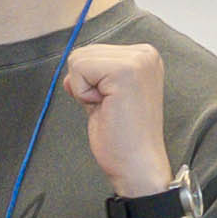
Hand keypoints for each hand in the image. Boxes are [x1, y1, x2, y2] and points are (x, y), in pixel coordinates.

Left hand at [65, 39, 172, 192]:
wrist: (138, 165)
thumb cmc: (124, 138)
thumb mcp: (106, 97)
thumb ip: (91, 79)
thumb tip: (70, 75)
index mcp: (144, 57)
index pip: (93, 52)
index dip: (91, 82)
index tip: (113, 103)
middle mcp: (145, 53)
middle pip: (84, 52)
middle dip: (86, 84)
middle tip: (111, 108)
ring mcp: (138, 60)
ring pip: (79, 59)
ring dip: (85, 89)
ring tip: (110, 108)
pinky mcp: (125, 71)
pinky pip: (79, 69)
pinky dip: (83, 93)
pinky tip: (106, 108)